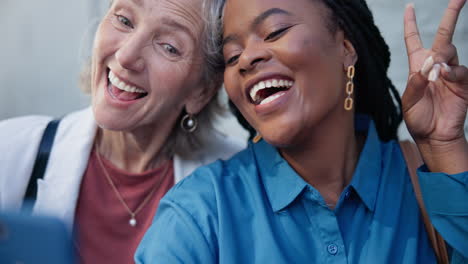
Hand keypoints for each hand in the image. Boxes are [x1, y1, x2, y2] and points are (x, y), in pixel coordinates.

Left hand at [403, 0, 467, 172]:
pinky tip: (444, 77)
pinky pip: (460, 70)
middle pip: (444, 35)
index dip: (411, 24)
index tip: (409, 7)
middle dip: (452, 14)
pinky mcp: (463, 83)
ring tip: (434, 74)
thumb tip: (428, 66)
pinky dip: (452, 72)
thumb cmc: (418, 118)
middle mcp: (435, 65)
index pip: (414, 40)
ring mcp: (451, 73)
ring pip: (450, 51)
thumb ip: (416, 83)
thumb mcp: (409, 101)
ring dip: (441, 57)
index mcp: (418, 66)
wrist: (433, 135)